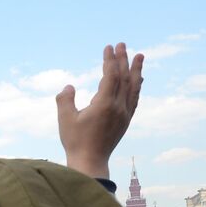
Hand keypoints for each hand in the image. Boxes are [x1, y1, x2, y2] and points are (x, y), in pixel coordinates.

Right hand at [56, 43, 143, 179]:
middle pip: (124, 78)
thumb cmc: (75, 141)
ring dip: (136, 70)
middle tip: (122, 44)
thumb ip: (65, 100)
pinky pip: (134, 98)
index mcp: (104, 104)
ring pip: (133, 87)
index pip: (110, 76)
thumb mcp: (65, 120)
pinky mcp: (125, 120)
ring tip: (139, 56)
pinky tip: (138, 80)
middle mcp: (118, 107)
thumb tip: (69, 87)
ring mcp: (124, 114)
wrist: (90, 162)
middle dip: (123, 59)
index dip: (110, 60)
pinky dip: (137, 86)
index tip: (108, 47)